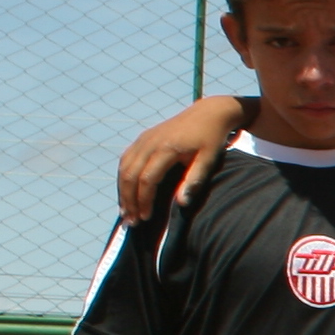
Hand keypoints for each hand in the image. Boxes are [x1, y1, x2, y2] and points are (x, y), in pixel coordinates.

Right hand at [116, 95, 250, 221]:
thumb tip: (181, 204)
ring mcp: (144, 138)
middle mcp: (150, 142)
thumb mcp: (208, 160)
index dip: (144, 200)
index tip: (146, 218)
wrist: (208, 113)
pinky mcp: (143, 138)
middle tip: (131, 221)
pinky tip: (125, 192)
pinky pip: (126, 159)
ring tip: (125, 211)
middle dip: (129, 200)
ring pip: (124, 167)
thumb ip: (193, 181)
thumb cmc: (211, 139)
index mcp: (166, 148)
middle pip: (130, 174)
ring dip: (122, 190)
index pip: (147, 179)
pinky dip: (123, 176)